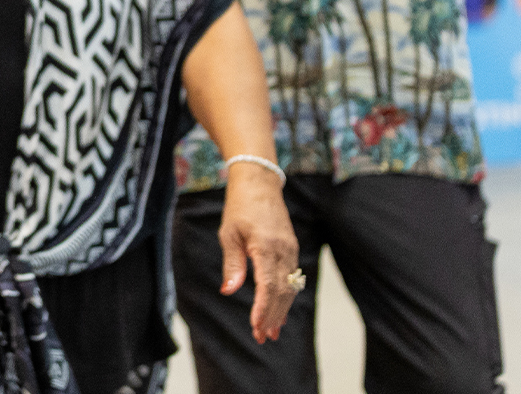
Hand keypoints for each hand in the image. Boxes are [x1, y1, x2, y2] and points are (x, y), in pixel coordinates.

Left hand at [219, 165, 299, 343]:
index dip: (263, 309)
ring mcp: (290, 250)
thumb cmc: (239, 207)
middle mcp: (283, 251)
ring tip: (272, 331)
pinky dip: (285, 296)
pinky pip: (292, 278)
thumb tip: (229, 290)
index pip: (268, 286)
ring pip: (289, 288)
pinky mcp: (291, 249)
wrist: (259, 183)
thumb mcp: (228, 233)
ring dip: (281, 310)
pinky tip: (279, 310)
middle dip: (272, 316)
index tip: (256, 327)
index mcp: (266, 246)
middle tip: (263, 337)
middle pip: (282, 292)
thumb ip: (232, 264)